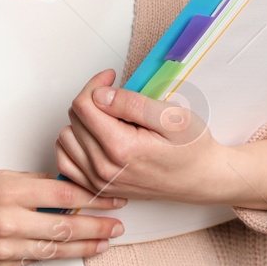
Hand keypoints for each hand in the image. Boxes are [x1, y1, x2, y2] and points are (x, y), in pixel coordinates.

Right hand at [0, 170, 125, 265]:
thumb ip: (31, 183)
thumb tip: (64, 185)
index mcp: (9, 191)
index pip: (65, 195)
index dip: (95, 198)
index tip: (114, 199)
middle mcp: (9, 221)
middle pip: (66, 227)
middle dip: (98, 227)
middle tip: (119, 225)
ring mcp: (4, 248)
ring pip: (55, 250)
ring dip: (85, 247)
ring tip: (105, 242)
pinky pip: (33, 261)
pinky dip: (53, 255)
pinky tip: (72, 252)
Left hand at [56, 69, 231, 204]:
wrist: (201, 179)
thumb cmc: (191, 148)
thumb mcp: (171, 117)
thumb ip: (133, 103)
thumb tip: (100, 95)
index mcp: (120, 148)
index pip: (83, 105)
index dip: (95, 84)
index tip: (111, 77)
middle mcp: (104, 168)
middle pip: (73, 120)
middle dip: (91, 100)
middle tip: (114, 95)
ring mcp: (99, 181)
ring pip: (65, 139)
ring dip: (80, 122)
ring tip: (106, 117)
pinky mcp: (98, 188)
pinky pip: (66, 162)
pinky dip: (74, 145)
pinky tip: (93, 137)